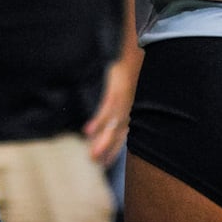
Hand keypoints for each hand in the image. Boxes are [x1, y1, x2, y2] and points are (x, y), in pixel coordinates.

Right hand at [83, 46, 140, 165]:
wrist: (134, 56)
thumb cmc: (130, 72)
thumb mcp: (126, 91)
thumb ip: (119, 103)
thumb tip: (110, 113)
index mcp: (131, 113)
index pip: (122, 136)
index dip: (113, 151)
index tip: (103, 163)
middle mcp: (128, 112)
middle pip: (118, 136)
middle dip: (108, 151)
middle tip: (96, 164)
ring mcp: (122, 104)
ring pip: (112, 128)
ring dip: (102, 142)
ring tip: (92, 155)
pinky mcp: (115, 94)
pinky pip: (105, 111)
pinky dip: (97, 122)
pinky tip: (87, 131)